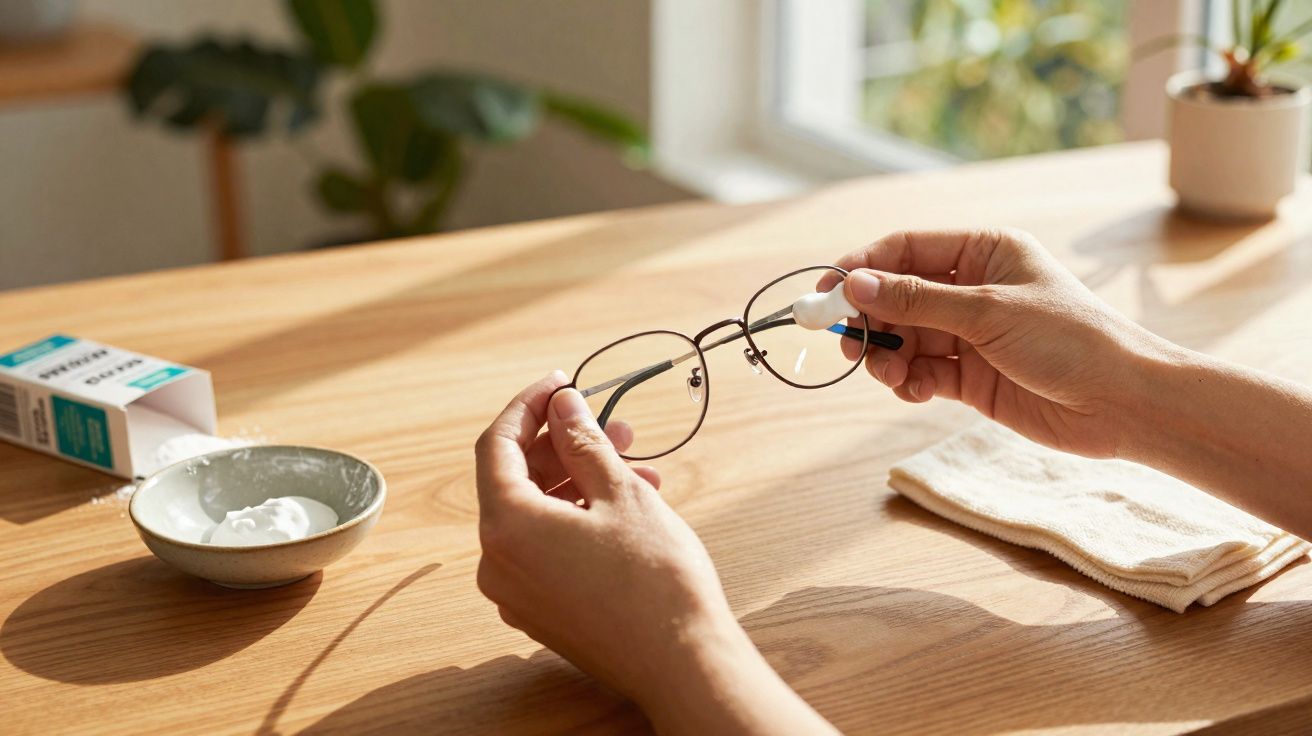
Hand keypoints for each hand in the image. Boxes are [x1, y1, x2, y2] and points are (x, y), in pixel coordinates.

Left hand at [475, 373, 835, 733]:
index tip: (561, 383)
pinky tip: (628, 510)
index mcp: (507, 527)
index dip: (528, 406)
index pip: (496, 446)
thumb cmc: (655, 581)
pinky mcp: (541, 613)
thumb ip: (583, 441)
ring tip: (638, 471)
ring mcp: (517, 594)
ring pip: (537, 516)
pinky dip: (578, 520)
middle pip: (517, 481)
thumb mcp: (621, 493)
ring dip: (581, 484)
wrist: (682, 664)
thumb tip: (562, 403)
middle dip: (566, 447)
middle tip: (615, 427)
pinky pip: (547, 549)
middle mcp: (497, 563)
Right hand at [823, 229, 1170, 457]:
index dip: (861, 269)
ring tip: (891, 375)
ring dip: (887, 356)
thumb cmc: (1072, 341)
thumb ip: (916, 300)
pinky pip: (922, 372)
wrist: (1124, 404)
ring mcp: (971, 334)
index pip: (905, 249)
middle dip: (871, 321)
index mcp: (984, 251)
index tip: (826, 295)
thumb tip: (854, 284)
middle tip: (852, 347)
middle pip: (897, 297)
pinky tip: (914, 392)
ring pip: (904, 338)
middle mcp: (974, 289)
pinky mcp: (972, 376)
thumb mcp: (988, 312)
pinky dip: (908, 381)